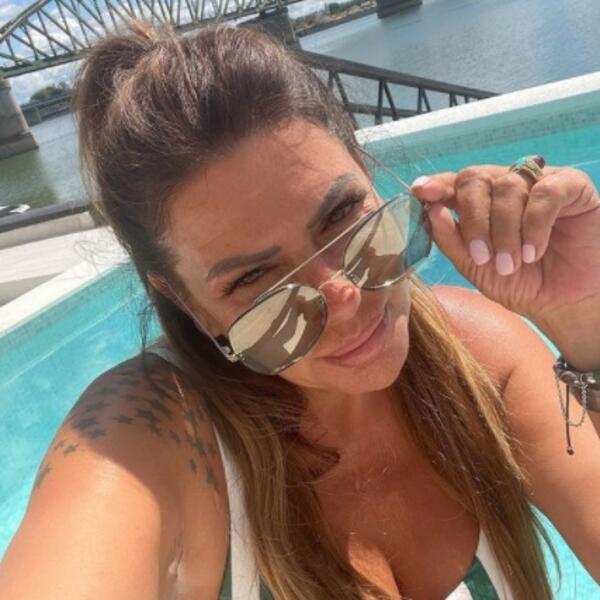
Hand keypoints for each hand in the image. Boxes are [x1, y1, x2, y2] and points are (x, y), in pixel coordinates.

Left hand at [410, 164, 599, 367]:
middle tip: (481, 257)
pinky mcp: (571, 186)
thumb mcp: (476, 267)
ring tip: (511, 264)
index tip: (420, 191)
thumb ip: (451, 240)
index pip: (454, 183)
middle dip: (473, 218)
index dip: (437, 184)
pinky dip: (534, 225)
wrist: (564, 302)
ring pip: (508, 187)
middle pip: (476, 178)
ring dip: (504, 231)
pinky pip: (545, 193)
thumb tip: (430, 210)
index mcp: (480, 203)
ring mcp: (538, 182)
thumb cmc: (520, 282)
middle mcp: (506, 187)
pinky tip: (534, 252)